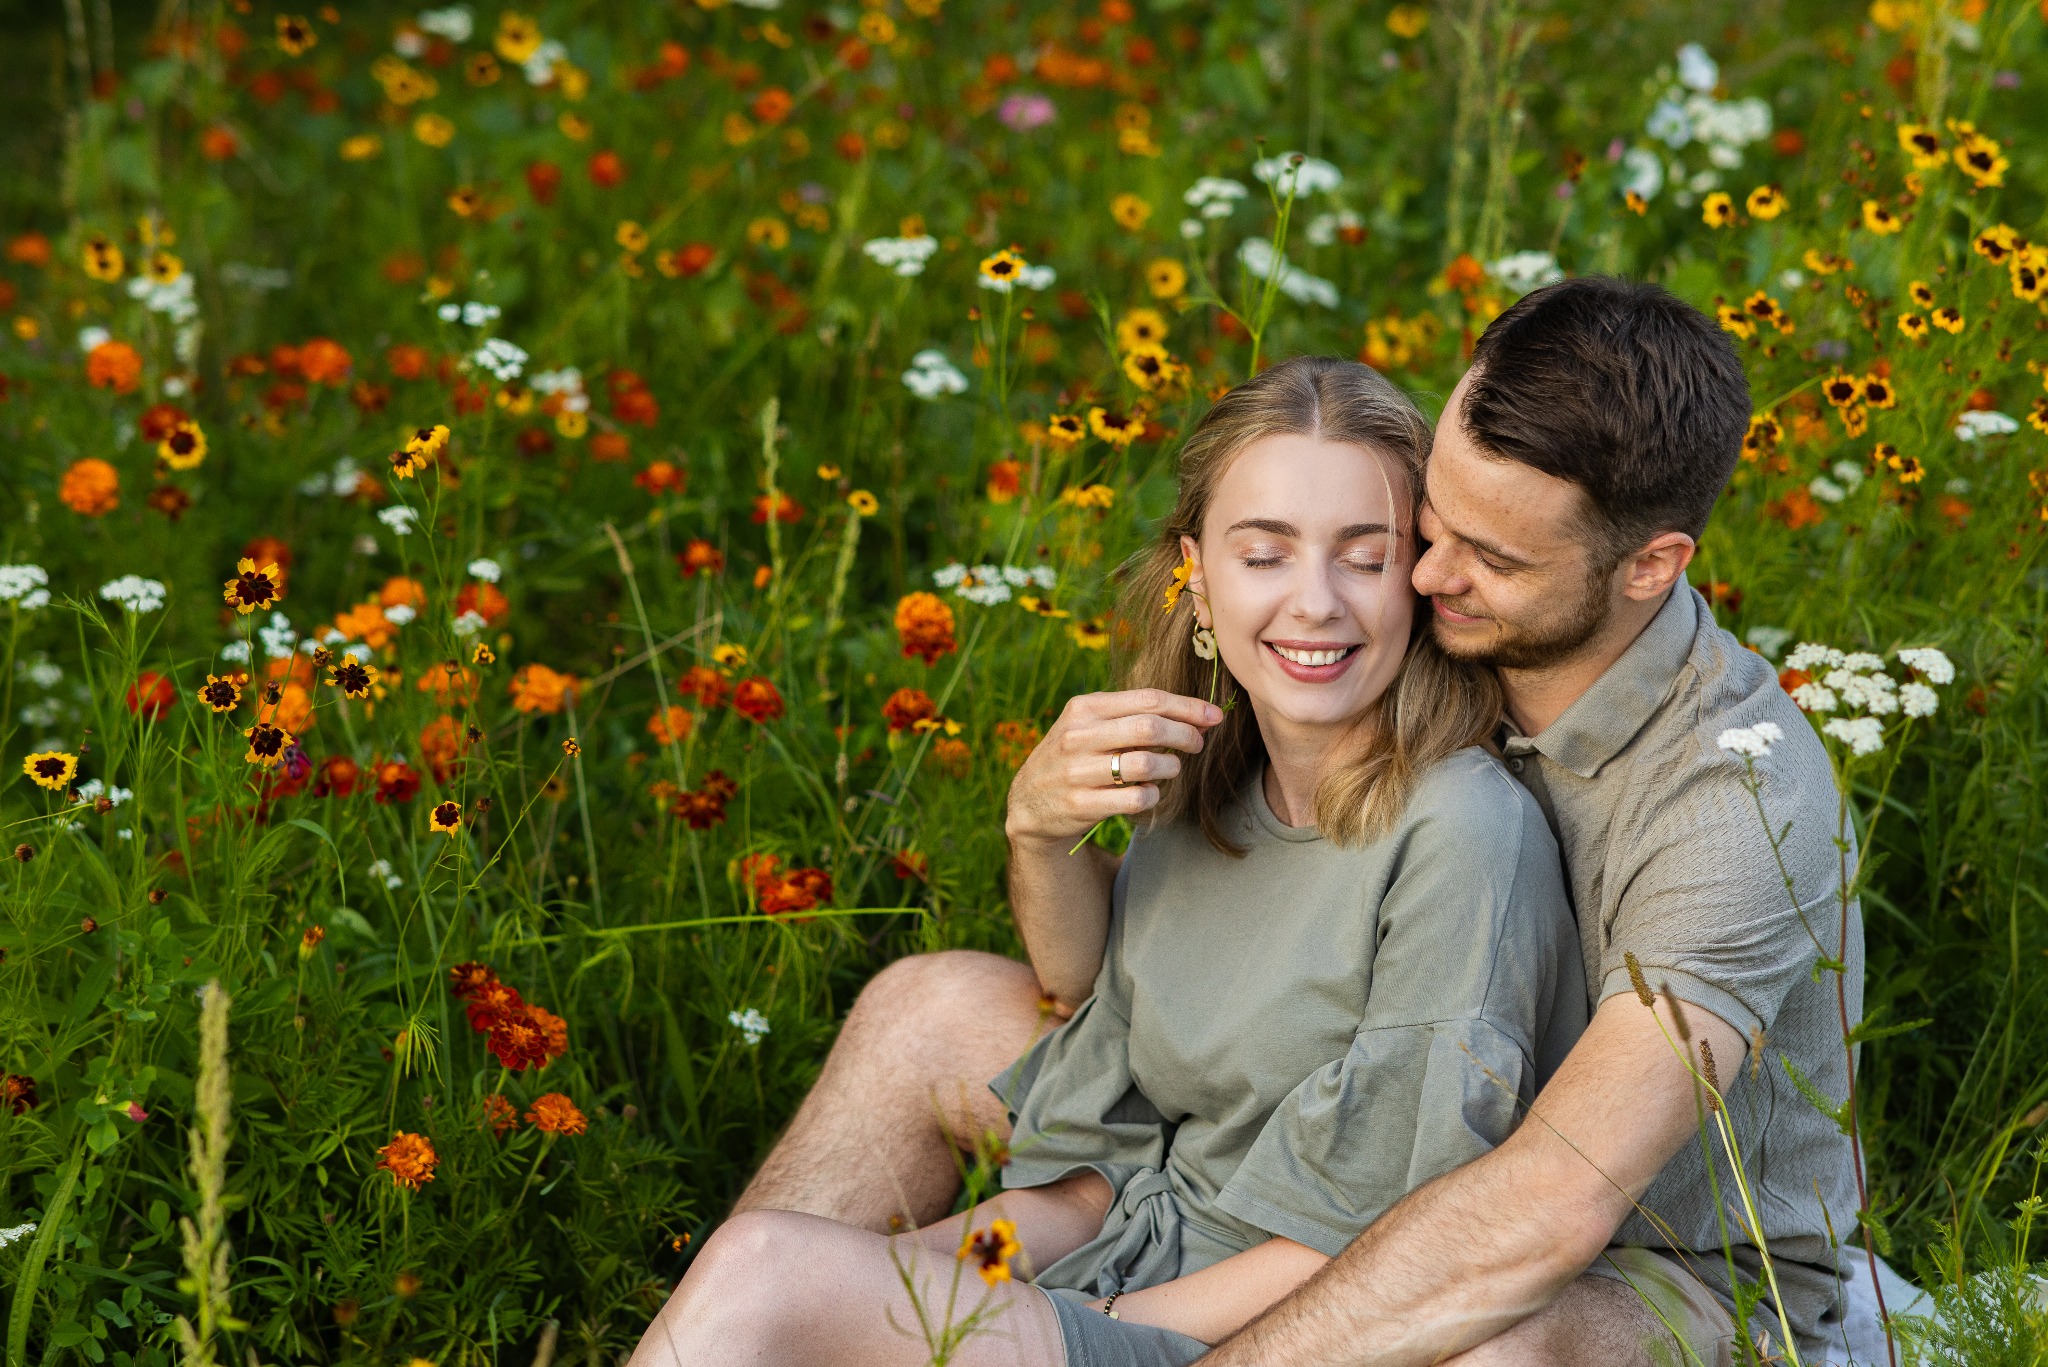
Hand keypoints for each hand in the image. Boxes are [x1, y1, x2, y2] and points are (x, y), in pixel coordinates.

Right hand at [1005, 689, 1223, 844]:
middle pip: (1150, 727)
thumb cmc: (1074, 756)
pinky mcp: (1081, 804)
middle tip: (1198, 743)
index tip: (1214, 716)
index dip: (1188, 707)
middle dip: (1186, 734)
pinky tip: (1149, 792)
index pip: (1148, 699)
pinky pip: (1136, 798)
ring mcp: (1078, 771)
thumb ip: (1134, 716)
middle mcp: (1078, 736)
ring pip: (1146, 763)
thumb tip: (1197, 715)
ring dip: (1170, 766)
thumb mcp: (1090, 725)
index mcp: (1084, 708)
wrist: (1029, 802)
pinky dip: (1153, 795)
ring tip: (1170, 768)